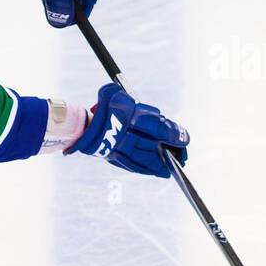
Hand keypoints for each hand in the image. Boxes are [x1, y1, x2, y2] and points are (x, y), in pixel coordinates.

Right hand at [68, 84, 188, 177]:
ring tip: (170, 169)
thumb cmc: (103, 105)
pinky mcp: (114, 158)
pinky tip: (153, 171)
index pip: (159, 129)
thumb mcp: (115, 94)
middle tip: (182, 157)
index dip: (174, 135)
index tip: (185, 140)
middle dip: (171, 153)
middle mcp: (127, 135)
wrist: (80, 124)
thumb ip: (130, 101)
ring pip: (145, 160)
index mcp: (131, 117)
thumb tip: (144, 110)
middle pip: (155, 147)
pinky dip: (145, 169)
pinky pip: (133, 166)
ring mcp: (120, 149)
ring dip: (160, 165)